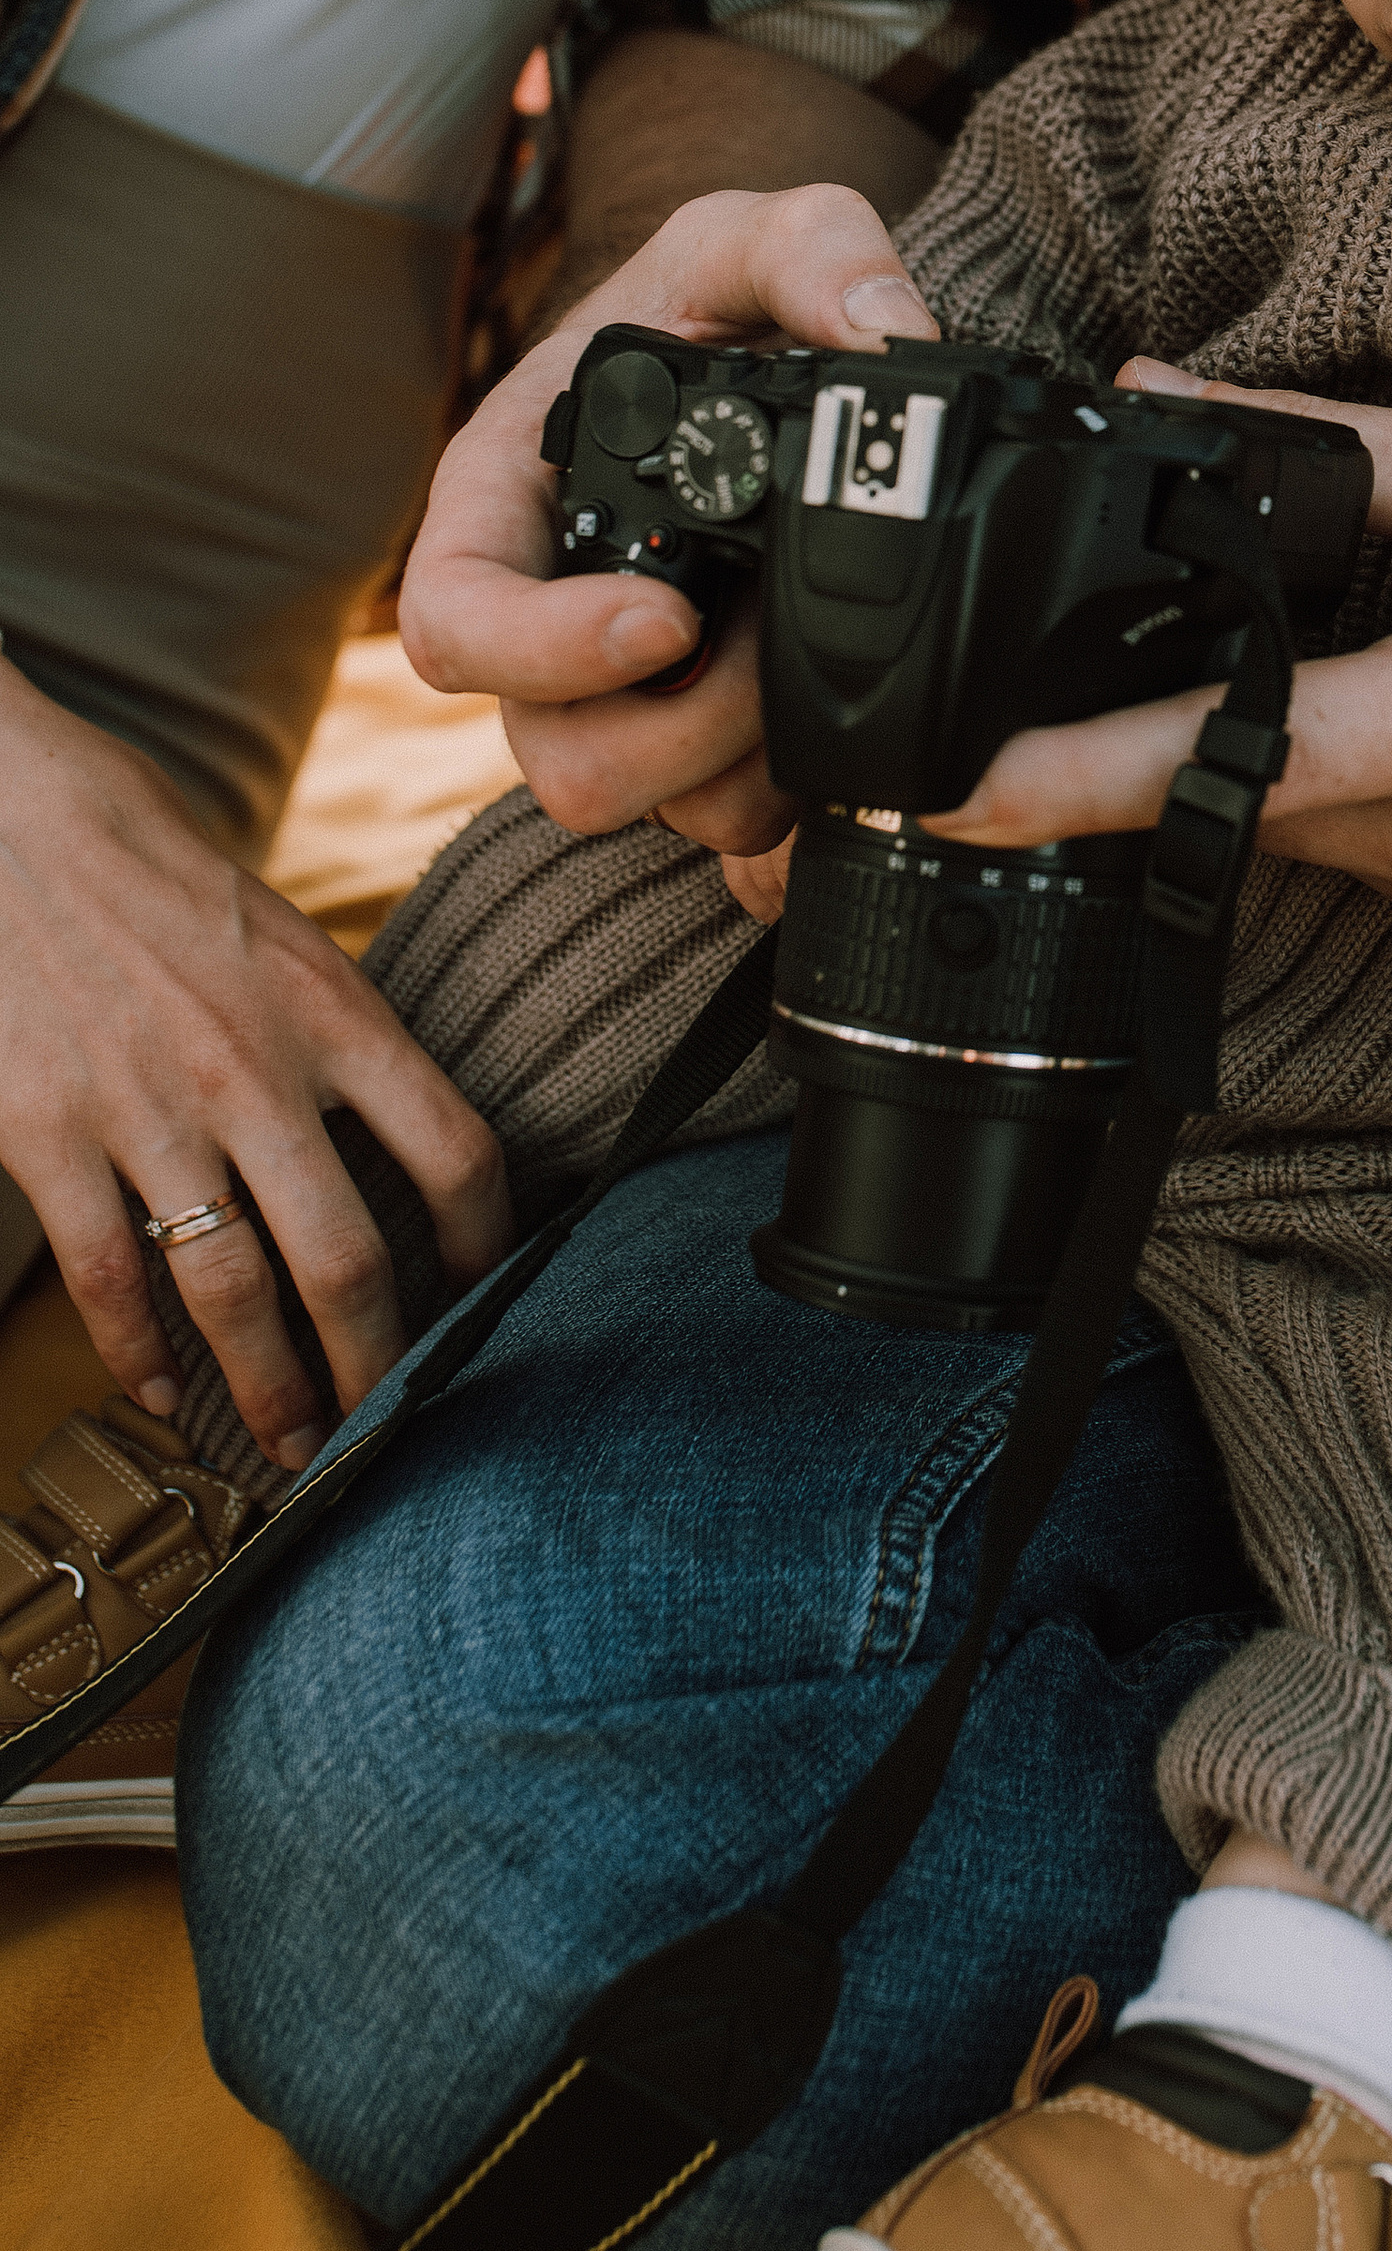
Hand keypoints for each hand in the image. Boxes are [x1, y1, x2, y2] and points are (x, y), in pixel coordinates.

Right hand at [0, 669, 511, 1472]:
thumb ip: (330, 1035)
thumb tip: (384, 1139)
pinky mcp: (47, 1133)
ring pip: (232, 1291)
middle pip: (349, 1256)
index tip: (481, 1292)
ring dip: (266, 1386)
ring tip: (286, 1443)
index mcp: (332, 1008)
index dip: (484, 1244)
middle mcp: (254, 1068)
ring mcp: (147, 1107)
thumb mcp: (276, 934)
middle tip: (379, 1422)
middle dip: (372, 1363)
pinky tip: (156, 1388)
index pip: (455, 1149)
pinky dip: (137, 1349)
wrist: (8, 807)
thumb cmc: (148, 861)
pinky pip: (109, 1275)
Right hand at [398, 185, 938, 856]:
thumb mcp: (754, 235)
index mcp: (508, 505)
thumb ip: (812, 246)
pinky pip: (722, 837)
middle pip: (558, 755)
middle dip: (684, 728)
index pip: (451, 624)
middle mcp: (544, 619)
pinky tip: (842, 746)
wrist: (767, 365)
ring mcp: (615, 698)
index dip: (543, 648)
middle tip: (775, 651)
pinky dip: (786, 816)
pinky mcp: (696, 747)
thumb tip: (883, 335)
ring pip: (649, 807)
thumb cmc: (719, 304)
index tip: (669, 618)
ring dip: (745, 766)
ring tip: (815, 668)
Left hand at [925, 362, 1391, 942]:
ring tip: (1292, 647)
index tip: (946, 804)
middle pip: (1237, 803)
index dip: (1067, 790)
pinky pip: (1376, 857)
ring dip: (1266, 756)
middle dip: (1169, 733)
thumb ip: (1327, 448)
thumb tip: (1168, 399)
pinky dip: (1345, 786)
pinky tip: (1389, 698)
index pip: (1215, 769)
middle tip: (1102, 657)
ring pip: (1303, 835)